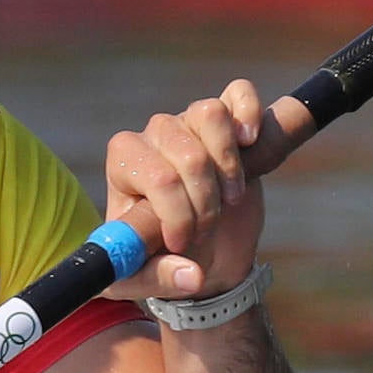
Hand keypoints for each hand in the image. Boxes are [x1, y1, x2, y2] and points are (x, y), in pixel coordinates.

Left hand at [104, 78, 303, 306]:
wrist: (195, 252)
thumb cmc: (156, 260)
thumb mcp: (140, 280)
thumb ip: (158, 279)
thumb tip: (191, 275)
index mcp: (123, 164)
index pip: (159, 178)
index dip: (179, 216)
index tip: (181, 245)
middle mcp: (151, 135)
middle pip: (189, 154)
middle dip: (206, 204)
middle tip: (205, 230)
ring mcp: (188, 122)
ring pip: (208, 116)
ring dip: (229, 167)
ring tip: (229, 198)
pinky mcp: (224, 118)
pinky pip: (238, 93)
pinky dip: (248, 112)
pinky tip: (249, 142)